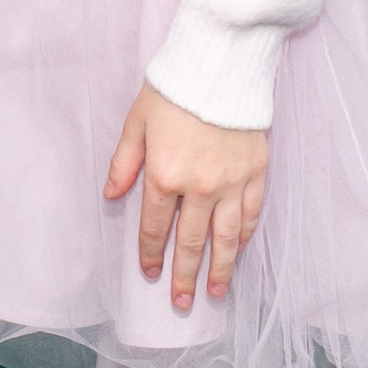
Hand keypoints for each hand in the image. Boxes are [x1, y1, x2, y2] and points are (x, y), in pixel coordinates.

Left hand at [104, 83, 267, 309]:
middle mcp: (201, 186)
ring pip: (226, 237)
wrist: (220, 65)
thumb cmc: (172, 90)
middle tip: (181, 301)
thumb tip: (110, 196)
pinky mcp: (257, 173)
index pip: (154, 225)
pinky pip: (252, 215)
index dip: (150, 252)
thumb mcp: (136, 123)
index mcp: (165, 174)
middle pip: (192, 241)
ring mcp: (233, 182)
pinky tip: (238, 253)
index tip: (149, 272)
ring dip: (220, 268)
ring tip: (215, 292)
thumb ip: (124, 163)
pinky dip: (245, 238)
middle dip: (185, 274)